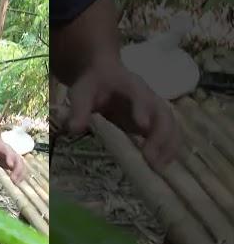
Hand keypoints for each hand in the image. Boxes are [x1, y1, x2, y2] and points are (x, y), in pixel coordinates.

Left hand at [0, 137, 26, 183]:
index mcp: (5, 148)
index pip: (9, 152)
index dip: (10, 158)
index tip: (10, 165)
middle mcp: (12, 153)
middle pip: (18, 160)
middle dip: (17, 169)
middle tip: (13, 179)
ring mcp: (15, 158)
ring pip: (21, 165)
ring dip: (20, 174)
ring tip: (16, 183)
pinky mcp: (15, 164)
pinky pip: (20, 169)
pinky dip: (20, 176)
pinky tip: (17, 183)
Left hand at [65, 61, 180, 169]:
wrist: (101, 76)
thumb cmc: (92, 84)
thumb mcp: (80, 93)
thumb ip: (78, 109)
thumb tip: (74, 129)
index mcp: (130, 84)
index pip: (140, 94)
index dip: (142, 109)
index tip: (142, 126)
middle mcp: (148, 96)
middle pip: (162, 113)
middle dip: (161, 135)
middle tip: (151, 159)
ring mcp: (153, 109)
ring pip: (169, 125)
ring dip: (168, 145)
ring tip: (159, 168)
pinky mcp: (152, 122)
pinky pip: (166, 134)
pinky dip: (167, 149)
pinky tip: (161, 166)